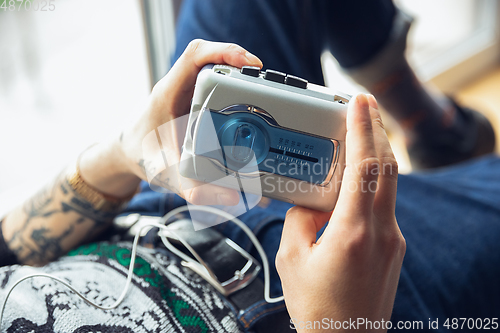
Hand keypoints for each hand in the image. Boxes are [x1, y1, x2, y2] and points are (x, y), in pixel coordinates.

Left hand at [81, 40, 262, 204]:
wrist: (128, 151)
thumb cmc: (142, 154)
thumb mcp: (167, 174)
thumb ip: (195, 189)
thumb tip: (231, 197)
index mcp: (169, 93)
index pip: (195, 56)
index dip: (224, 52)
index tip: (248, 64)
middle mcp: (178, 85)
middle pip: (211, 58)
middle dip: (239, 63)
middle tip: (263, 82)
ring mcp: (186, 89)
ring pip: (214, 68)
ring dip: (238, 73)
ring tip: (261, 88)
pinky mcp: (193, 96)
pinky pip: (215, 81)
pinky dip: (233, 84)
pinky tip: (247, 97)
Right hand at [276, 94, 405, 331]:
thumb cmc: (317, 307)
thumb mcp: (292, 259)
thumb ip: (299, 219)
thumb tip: (308, 201)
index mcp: (352, 232)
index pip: (365, 167)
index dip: (363, 129)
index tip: (360, 102)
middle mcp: (381, 232)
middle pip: (388, 167)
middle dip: (376, 130)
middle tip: (364, 105)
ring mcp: (393, 240)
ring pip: (390, 184)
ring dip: (377, 154)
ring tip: (360, 133)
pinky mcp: (393, 247)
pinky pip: (385, 204)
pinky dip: (374, 181)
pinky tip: (358, 178)